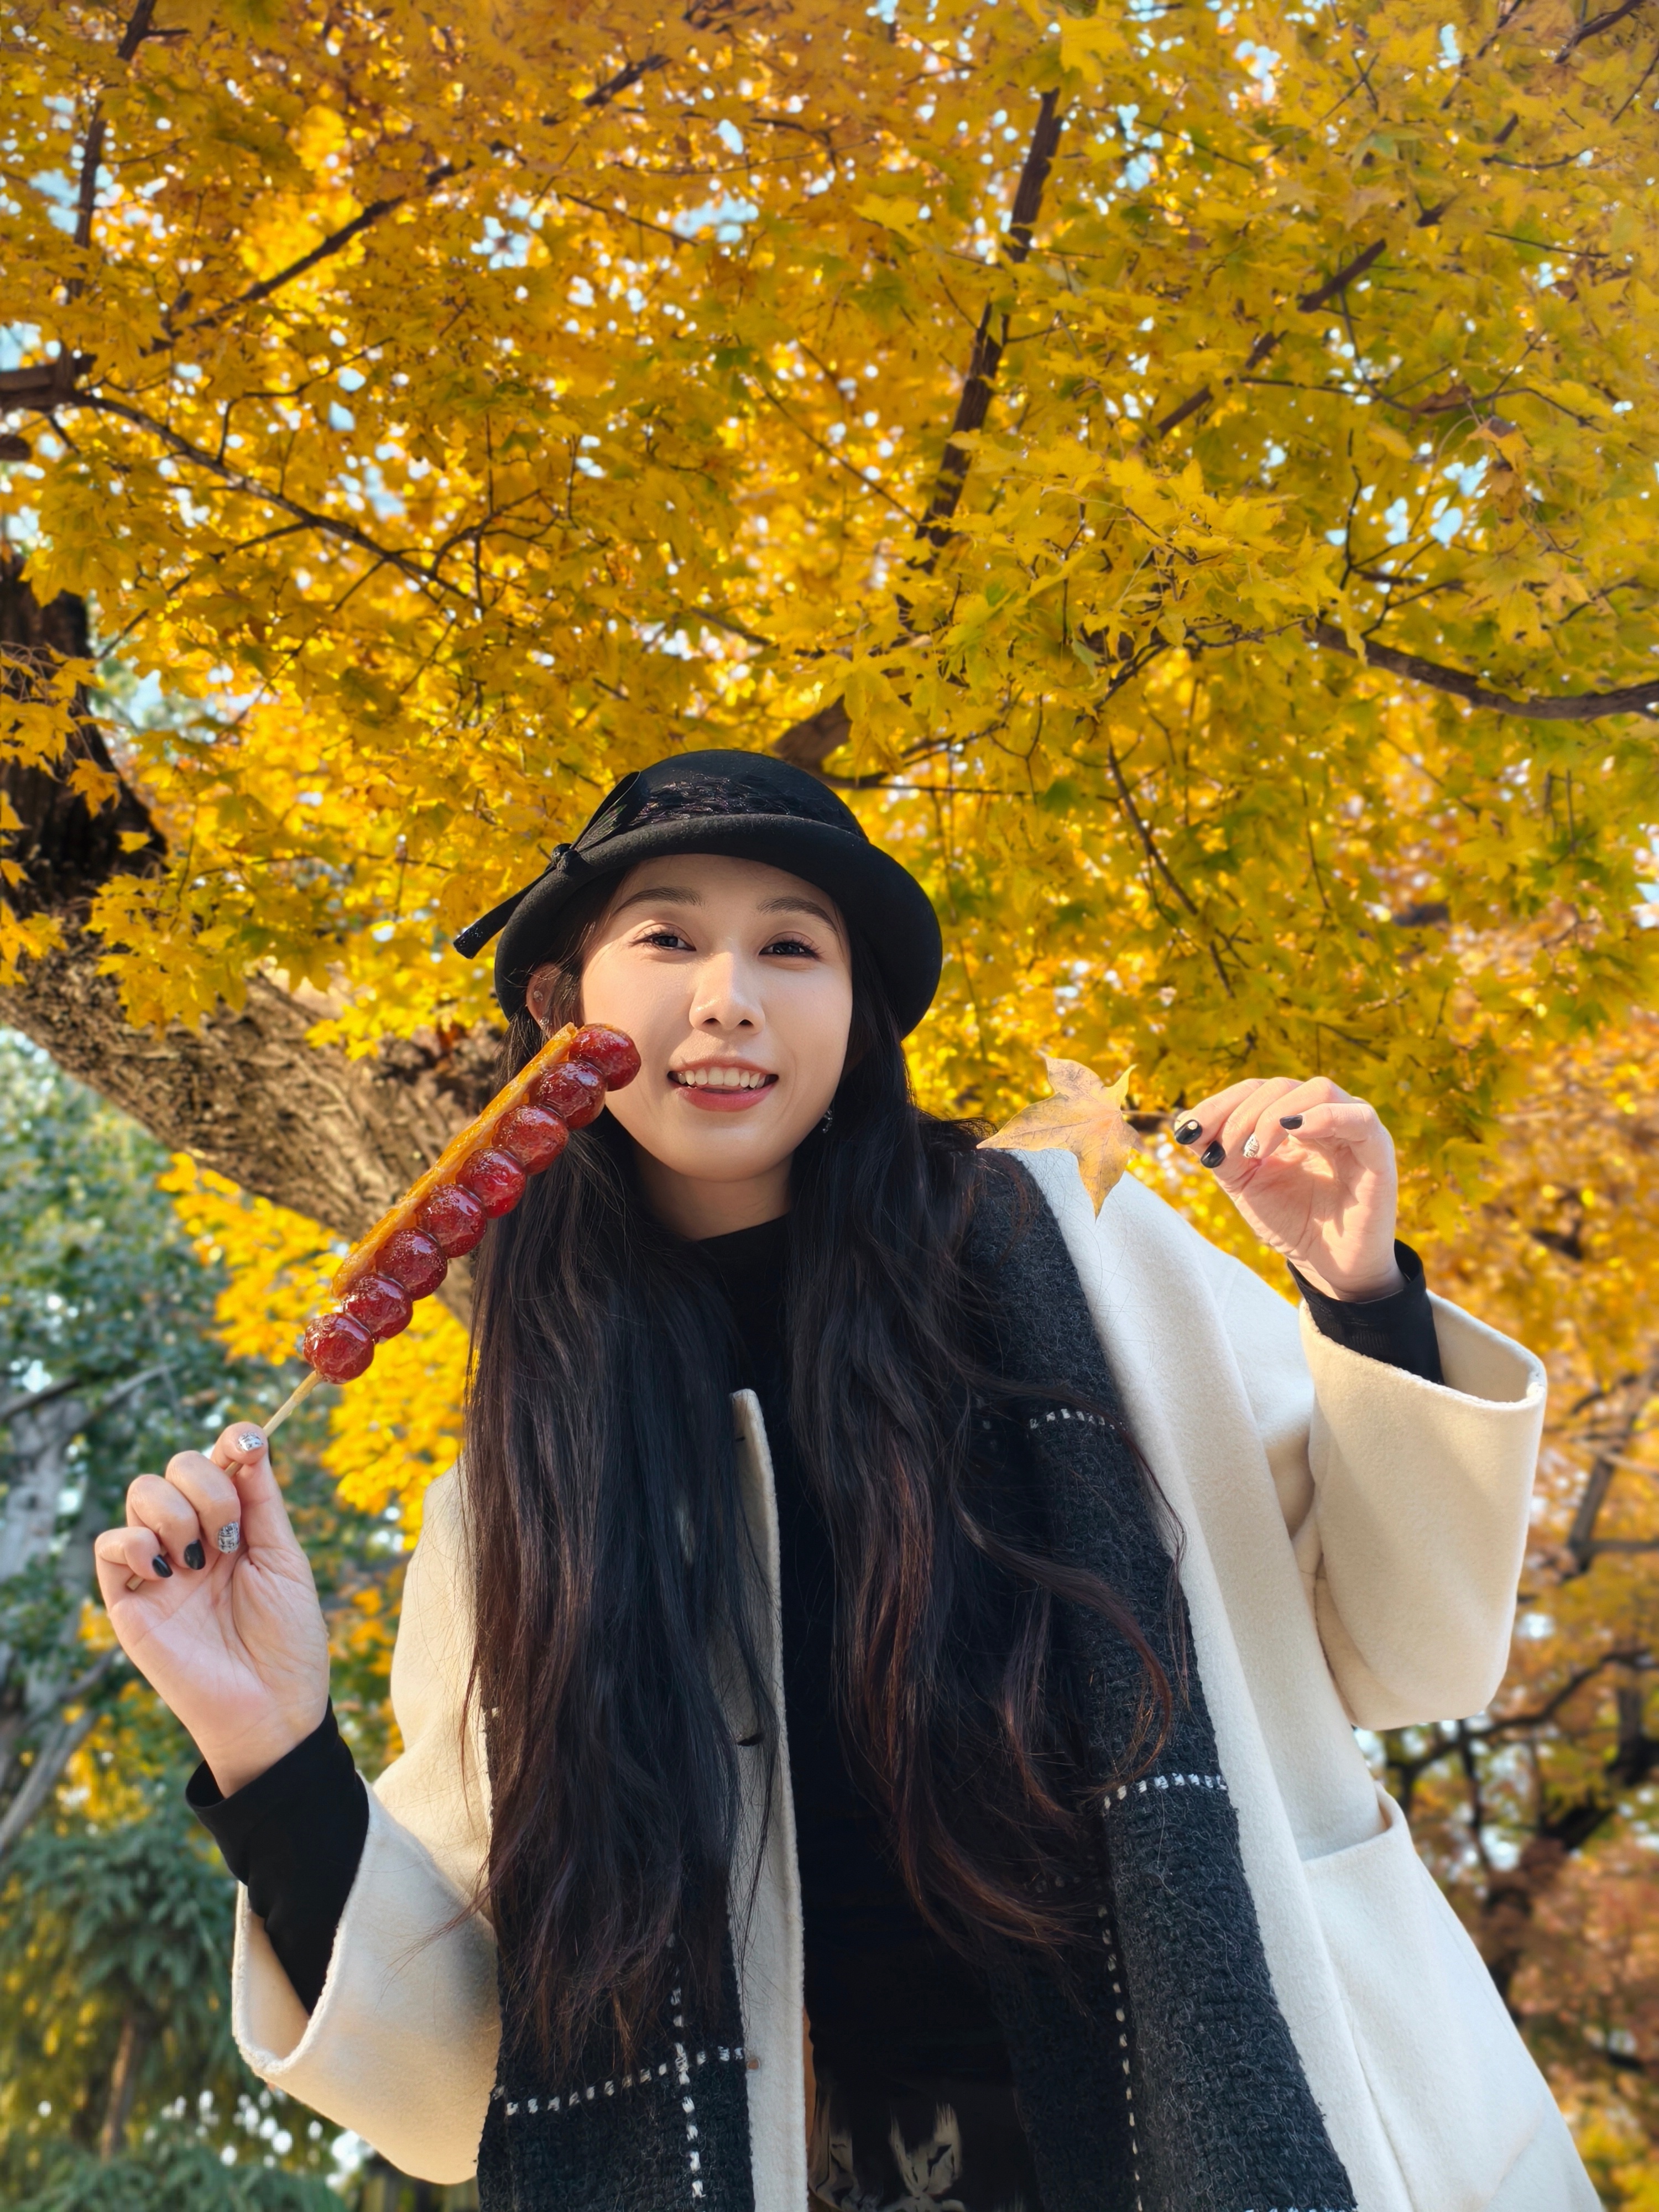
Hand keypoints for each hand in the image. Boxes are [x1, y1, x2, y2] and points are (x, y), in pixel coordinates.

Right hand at [94, 1422, 330, 1796]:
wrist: (272, 1707)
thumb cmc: (287, 1638)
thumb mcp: (284, 1560)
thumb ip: (263, 1502)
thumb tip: (252, 1440)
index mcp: (234, 1525)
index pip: (217, 1461)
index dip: (229, 1441)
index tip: (247, 1444)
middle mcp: (193, 1538)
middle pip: (175, 1467)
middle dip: (207, 1485)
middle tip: (230, 1534)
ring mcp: (158, 1567)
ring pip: (141, 1493)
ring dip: (177, 1512)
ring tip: (203, 1558)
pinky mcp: (127, 1600)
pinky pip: (109, 1545)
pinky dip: (136, 1543)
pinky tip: (171, 1572)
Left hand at [1174, 1076, 1401, 1300]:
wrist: (1328, 1264)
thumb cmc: (1290, 1221)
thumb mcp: (1244, 1184)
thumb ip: (1221, 1151)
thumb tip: (1186, 1122)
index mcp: (1290, 1118)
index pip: (1254, 1090)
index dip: (1218, 1104)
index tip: (1187, 1131)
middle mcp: (1322, 1115)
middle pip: (1279, 1087)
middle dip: (1241, 1115)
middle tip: (1225, 1152)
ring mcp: (1352, 1128)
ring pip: (1317, 1089)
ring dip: (1275, 1116)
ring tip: (1255, 1152)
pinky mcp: (1377, 1149)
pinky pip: (1359, 1117)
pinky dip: (1324, 1116)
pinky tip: (1294, 1131)